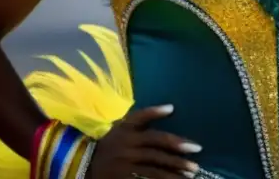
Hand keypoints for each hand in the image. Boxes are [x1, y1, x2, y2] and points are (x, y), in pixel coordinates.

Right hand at [86, 105, 201, 178]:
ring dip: (172, 175)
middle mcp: (128, 149)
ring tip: (188, 176)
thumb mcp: (125, 123)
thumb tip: (172, 107)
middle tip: (195, 167)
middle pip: (157, 155)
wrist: (83, 160)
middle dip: (178, 162)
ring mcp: (124, 167)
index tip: (195, 147)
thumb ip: (147, 114)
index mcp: (130, 133)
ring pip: (152, 172)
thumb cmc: (110, 139)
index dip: (176, 142)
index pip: (157, 137)